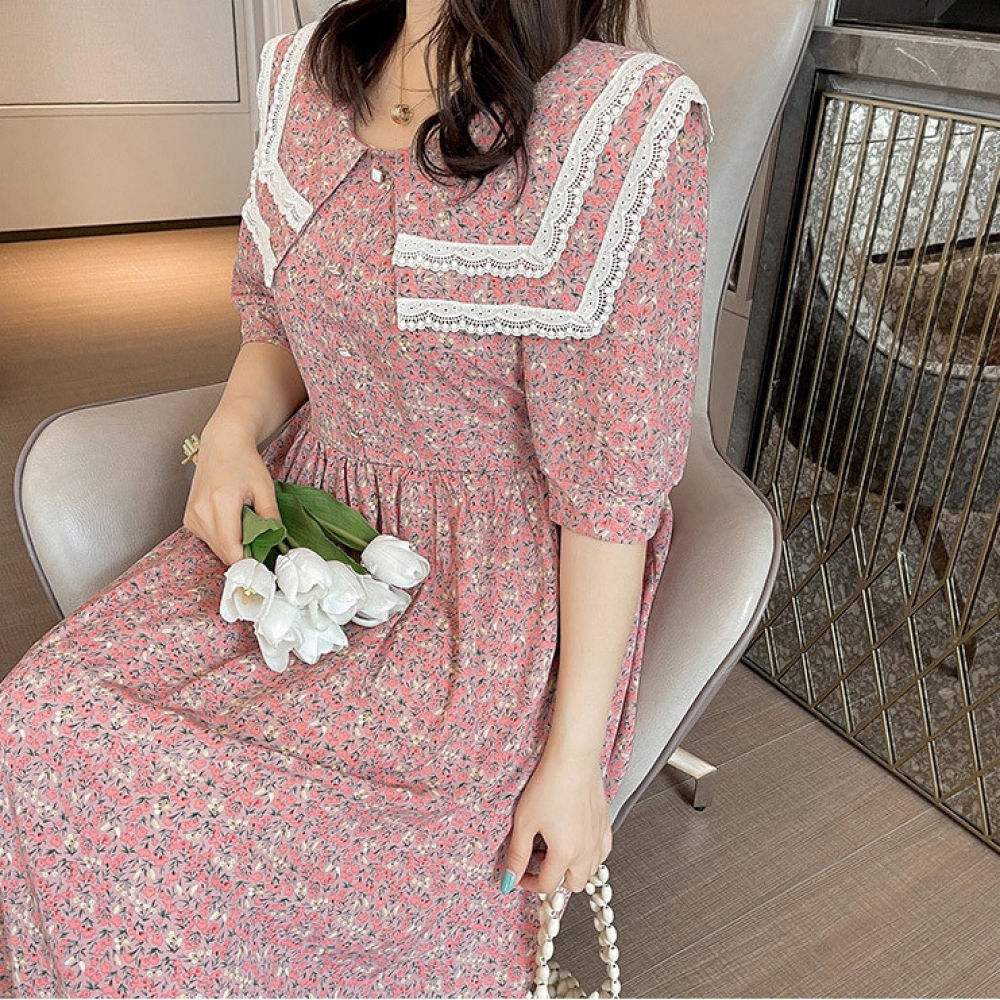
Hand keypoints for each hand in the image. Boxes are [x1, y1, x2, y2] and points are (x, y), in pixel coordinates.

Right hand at [183, 417, 278, 565]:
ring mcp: (192, 516)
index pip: (231, 550)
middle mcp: (201, 512)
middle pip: (223, 552)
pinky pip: (208, 539)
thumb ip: (270, 516)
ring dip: (232, 545)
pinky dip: (222, 538)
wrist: (222, 445)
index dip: (249, 560)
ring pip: (215, 548)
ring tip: (245, 524)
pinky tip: (232, 522)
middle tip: (260, 541)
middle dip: (243, 553)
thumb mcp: (265, 488)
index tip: (264, 560)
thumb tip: (276, 541)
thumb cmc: (244, 462)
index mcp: (220, 503)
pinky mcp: (189, 519)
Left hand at [501, 751, 611, 894]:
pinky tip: (576, 840)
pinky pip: (601, 852)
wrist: (573, 759)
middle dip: (554, 879)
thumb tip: (508, 880)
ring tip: (555, 849)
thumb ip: (517, 855)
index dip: (528, 884)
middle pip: (573, 884)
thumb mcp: (525, 822)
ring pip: (590, 870)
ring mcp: (599, 838)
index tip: (519, 874)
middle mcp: (587, 850)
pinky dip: (589, 855)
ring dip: (572, 869)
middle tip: (538, 862)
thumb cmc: (549, 785)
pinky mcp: (605, 824)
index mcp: (565, 853)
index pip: (547, 885)